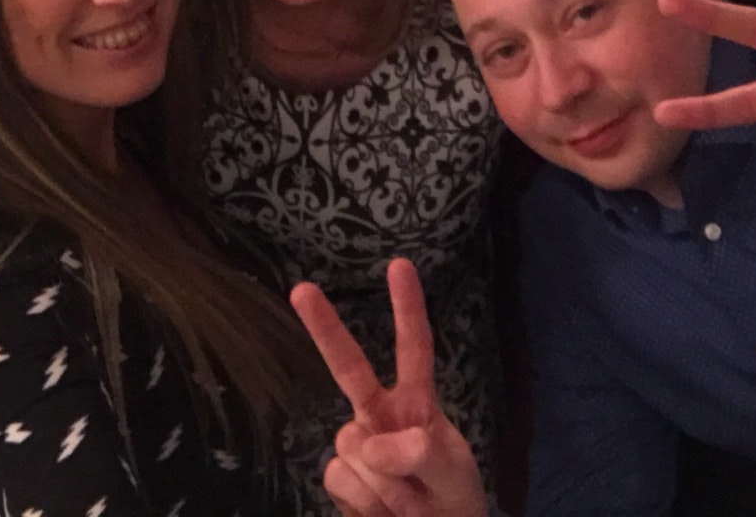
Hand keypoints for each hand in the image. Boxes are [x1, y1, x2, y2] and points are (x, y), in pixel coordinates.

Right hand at [289, 258, 485, 516]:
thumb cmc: (453, 503)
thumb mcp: (455, 476)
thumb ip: (425, 452)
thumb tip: (374, 441)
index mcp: (416, 404)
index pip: (414, 350)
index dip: (408, 308)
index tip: (399, 264)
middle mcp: (378, 415)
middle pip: (348, 367)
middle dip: (323, 327)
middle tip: (300, 289)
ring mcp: (355, 446)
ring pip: (352, 446)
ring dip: (385, 484)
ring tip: (409, 504)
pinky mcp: (339, 479)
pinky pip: (343, 480)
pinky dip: (369, 504)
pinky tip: (384, 514)